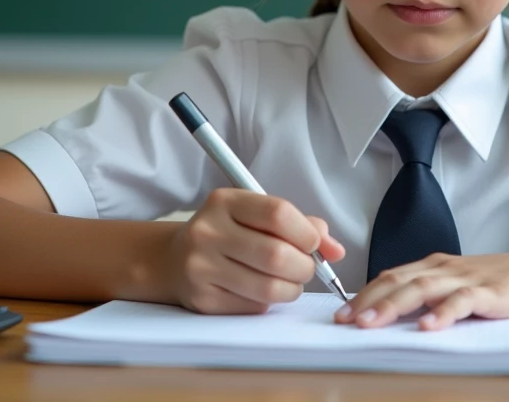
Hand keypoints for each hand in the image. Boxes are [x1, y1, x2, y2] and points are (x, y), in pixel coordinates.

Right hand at [166, 188, 344, 314]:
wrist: (173, 259)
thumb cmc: (227, 233)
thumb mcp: (255, 215)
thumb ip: (299, 224)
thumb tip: (335, 250)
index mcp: (224, 202)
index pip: (278, 213)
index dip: (307, 233)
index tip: (314, 243)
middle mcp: (208, 231)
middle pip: (277, 255)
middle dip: (304, 266)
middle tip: (305, 268)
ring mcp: (201, 267)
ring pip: (269, 287)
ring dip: (292, 288)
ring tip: (289, 281)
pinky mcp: (202, 299)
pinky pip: (254, 306)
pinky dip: (269, 302)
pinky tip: (262, 291)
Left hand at [334, 250, 508, 330]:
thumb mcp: (464, 285)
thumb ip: (436, 295)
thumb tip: (401, 317)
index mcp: (437, 265)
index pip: (392, 276)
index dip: (365, 293)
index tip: (341, 313)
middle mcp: (446, 268)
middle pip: (398, 280)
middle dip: (367, 300)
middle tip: (343, 321)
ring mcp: (467, 278)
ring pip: (421, 288)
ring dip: (392, 306)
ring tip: (370, 323)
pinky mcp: (490, 292)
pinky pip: (461, 302)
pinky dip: (441, 314)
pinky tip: (426, 327)